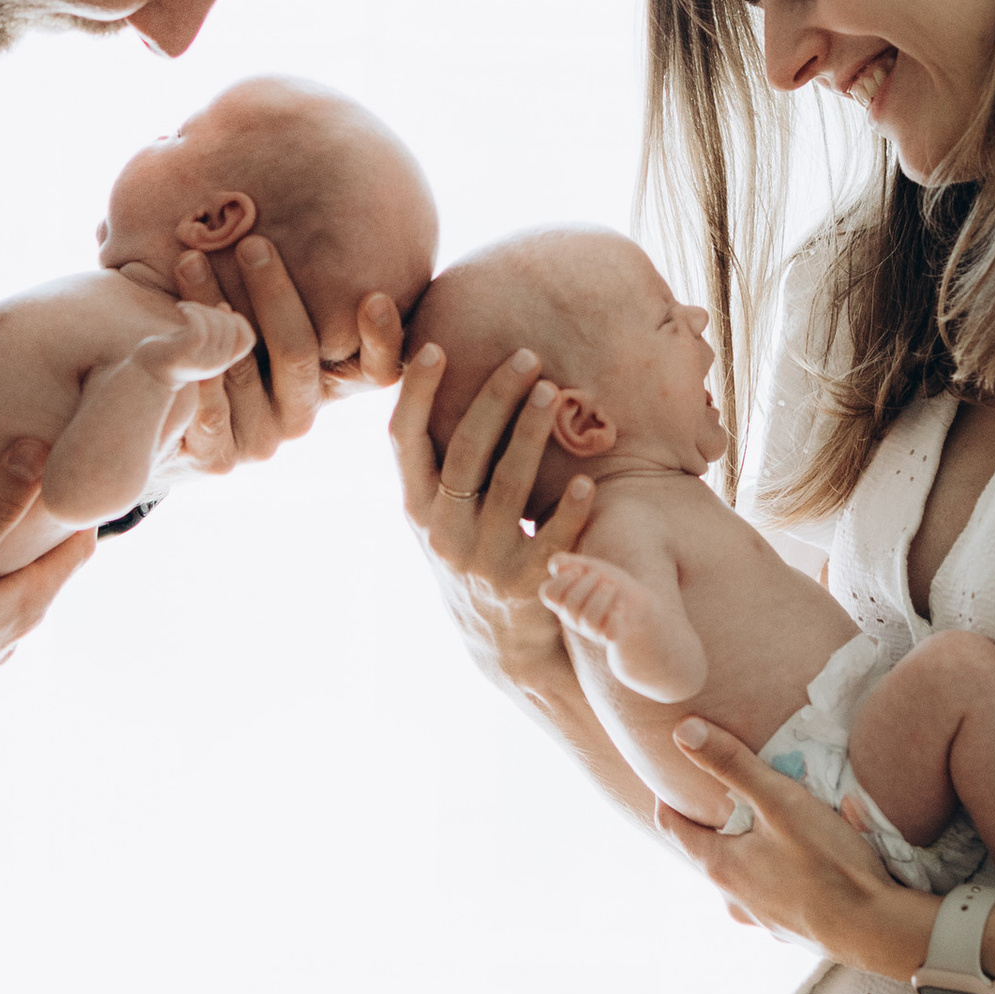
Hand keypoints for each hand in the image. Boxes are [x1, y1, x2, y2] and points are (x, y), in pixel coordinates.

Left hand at [172, 242, 402, 467]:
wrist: (158, 414)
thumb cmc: (218, 338)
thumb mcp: (262, 307)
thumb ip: (295, 275)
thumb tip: (327, 184)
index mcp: (329, 382)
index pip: (378, 368)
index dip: (383, 337)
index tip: (375, 298)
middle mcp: (302, 413)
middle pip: (300, 352)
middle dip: (275, 292)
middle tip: (251, 243)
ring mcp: (262, 440)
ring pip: (244, 367)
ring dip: (215, 306)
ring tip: (188, 259)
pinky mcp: (219, 459)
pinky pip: (210, 410)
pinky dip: (195, 362)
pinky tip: (178, 324)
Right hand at [388, 340, 600, 681]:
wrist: (502, 646)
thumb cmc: (473, 558)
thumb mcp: (439, 519)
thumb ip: (438, 468)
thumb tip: (435, 380)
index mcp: (416, 509)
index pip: (404, 440)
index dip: (417, 393)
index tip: (434, 347)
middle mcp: (442, 534)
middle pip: (465, 453)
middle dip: (494, 398)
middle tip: (527, 356)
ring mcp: (483, 562)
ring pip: (508, 486)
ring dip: (532, 434)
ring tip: (556, 391)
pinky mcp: (526, 586)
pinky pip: (552, 540)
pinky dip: (570, 509)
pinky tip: (590, 479)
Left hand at [654, 716, 935, 975]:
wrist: (879, 930)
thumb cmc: (829, 864)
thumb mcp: (780, 801)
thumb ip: (732, 765)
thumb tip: (683, 732)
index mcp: (720, 867)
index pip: (673, 827)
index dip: (670, 798)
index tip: (673, 777)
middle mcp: (732, 899)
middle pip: (709, 851)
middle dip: (718, 822)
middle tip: (733, 792)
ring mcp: (761, 919)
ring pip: (743, 875)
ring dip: (750, 850)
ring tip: (773, 824)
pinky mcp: (791, 930)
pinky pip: (773, 894)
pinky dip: (778, 873)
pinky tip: (805, 862)